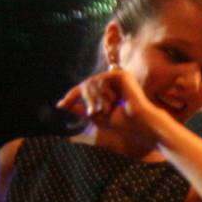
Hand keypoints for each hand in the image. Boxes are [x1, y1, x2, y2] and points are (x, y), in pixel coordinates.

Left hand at [56, 68, 172, 147]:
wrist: (141, 126)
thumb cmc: (123, 124)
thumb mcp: (96, 117)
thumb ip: (79, 109)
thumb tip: (59, 104)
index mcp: (109, 90)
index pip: (85, 89)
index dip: (72, 96)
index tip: (60, 104)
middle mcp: (113, 82)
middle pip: (85, 84)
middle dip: (86, 99)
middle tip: (93, 113)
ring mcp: (118, 77)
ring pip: (90, 82)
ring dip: (94, 98)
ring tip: (105, 110)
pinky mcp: (121, 75)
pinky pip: (100, 79)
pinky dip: (101, 93)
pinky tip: (112, 102)